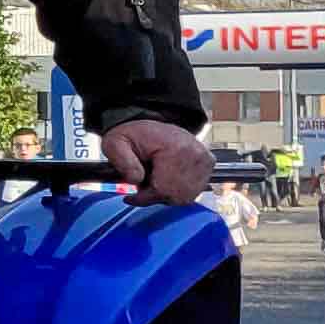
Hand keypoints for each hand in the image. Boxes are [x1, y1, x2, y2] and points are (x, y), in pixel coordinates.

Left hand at [97, 118, 217, 208]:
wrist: (153, 126)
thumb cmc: (135, 135)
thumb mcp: (116, 143)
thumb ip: (122, 162)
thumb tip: (135, 180)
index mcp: (176, 148)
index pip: (162, 189)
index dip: (143, 198)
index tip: (129, 197)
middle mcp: (196, 155)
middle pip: (175, 195)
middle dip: (154, 195)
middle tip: (142, 185)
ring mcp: (205, 161)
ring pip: (185, 196)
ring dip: (166, 194)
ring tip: (154, 179)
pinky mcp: (208, 165)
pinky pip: (192, 191)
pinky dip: (176, 190)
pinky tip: (166, 179)